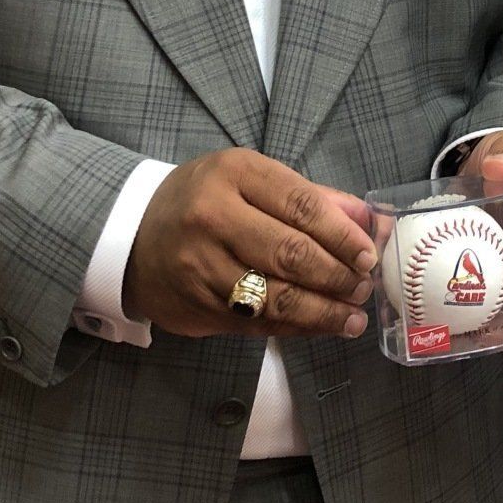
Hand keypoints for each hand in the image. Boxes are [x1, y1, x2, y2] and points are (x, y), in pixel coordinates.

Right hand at [125, 148, 376, 339]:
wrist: (133, 237)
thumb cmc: (206, 200)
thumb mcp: (252, 179)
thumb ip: (312, 198)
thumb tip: (369, 222)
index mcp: (234, 174)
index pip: (301, 205)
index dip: (342, 235)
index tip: (368, 255)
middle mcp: (213, 217)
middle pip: (290, 253)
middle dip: (337, 276)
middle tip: (363, 287)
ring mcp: (200, 266)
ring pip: (274, 297)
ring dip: (322, 312)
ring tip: (352, 317)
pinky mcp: (195, 307)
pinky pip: (256, 323)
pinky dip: (296, 327)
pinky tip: (321, 326)